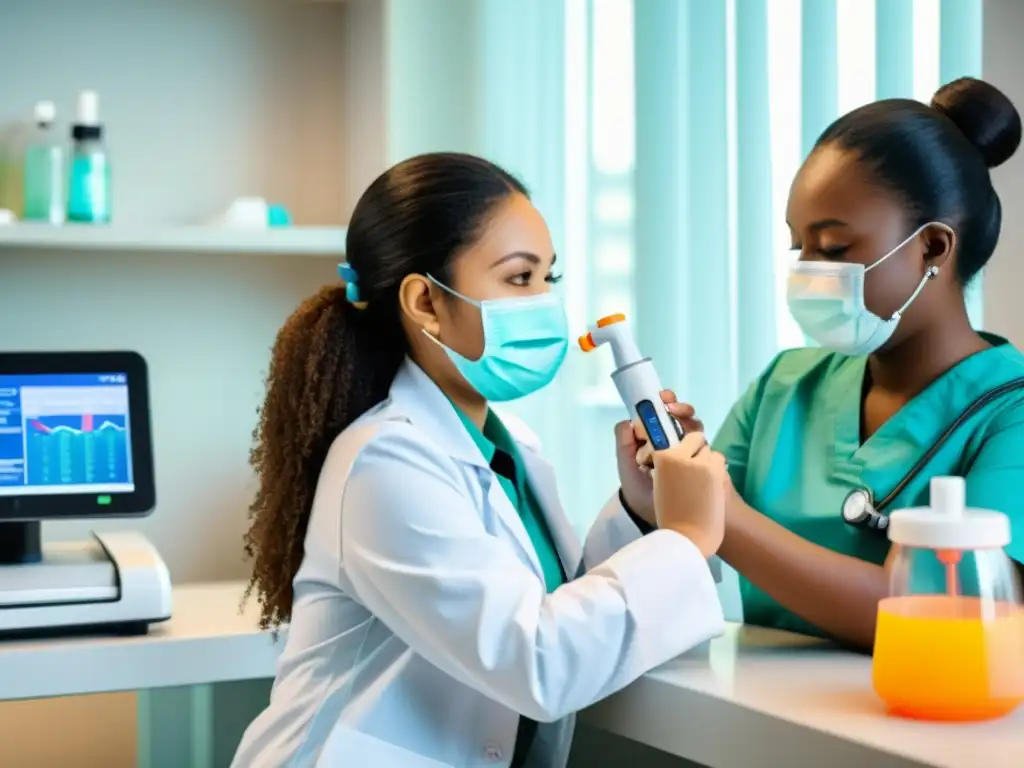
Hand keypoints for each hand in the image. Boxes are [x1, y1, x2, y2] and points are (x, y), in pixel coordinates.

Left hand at [615, 391, 702, 523]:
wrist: (655, 514)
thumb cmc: (639, 489)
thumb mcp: (627, 466)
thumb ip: (624, 444)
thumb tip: (627, 421)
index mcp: (654, 436)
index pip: (661, 412)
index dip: (663, 401)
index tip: (661, 398)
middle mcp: (673, 439)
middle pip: (681, 415)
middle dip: (680, 407)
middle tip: (671, 408)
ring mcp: (689, 450)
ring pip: (694, 427)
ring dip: (690, 420)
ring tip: (680, 422)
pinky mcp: (702, 462)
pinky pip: (705, 446)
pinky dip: (702, 442)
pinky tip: (696, 445)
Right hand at [652, 432, 727, 558]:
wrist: (688, 535)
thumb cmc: (670, 515)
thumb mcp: (658, 484)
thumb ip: (666, 465)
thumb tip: (678, 453)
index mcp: (661, 457)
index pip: (671, 436)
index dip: (677, 446)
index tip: (678, 460)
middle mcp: (678, 454)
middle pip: (693, 438)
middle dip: (694, 450)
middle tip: (692, 471)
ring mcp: (698, 460)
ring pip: (707, 449)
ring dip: (706, 459)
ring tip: (702, 479)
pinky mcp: (714, 469)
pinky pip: (718, 458)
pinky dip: (716, 467)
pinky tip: (711, 483)